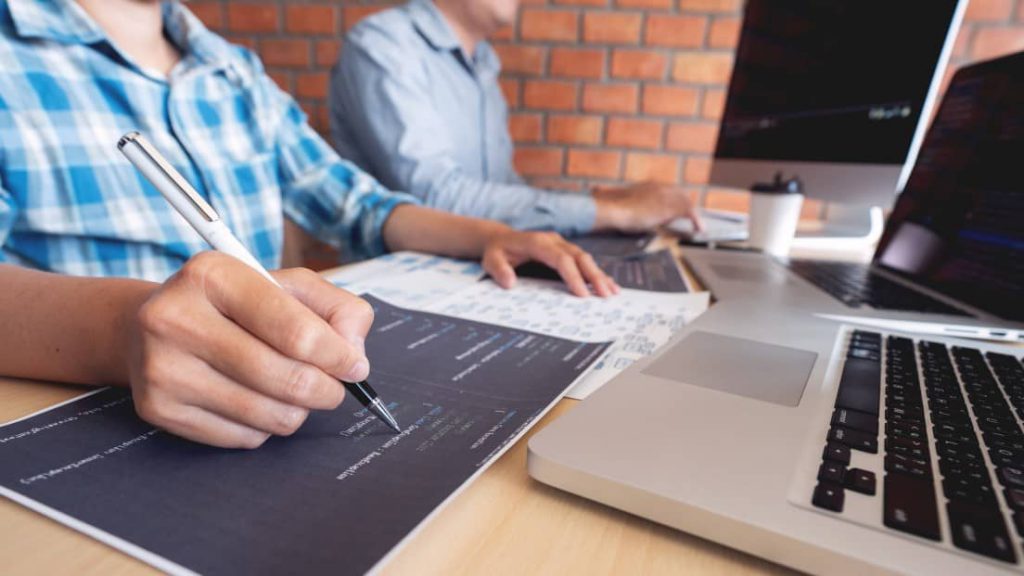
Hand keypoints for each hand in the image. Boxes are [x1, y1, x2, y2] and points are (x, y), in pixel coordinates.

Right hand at [123, 252, 373, 448]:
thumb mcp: (286, 286)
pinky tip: (256, 401)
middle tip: (334, 387)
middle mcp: (177, 318)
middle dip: (326, 389)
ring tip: (295, 391)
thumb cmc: (234, 305)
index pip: (296, 331)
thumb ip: (336, 309)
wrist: (146, 326)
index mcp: (213, 275)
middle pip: (285, 377)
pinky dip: (265, 426)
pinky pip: (244, 437)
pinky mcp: (158, 409)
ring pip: (269, 415)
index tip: (355, 367)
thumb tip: (354, 354)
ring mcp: (163, 368)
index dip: (337, 356)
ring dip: (298, 410)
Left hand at [481, 230, 619, 296]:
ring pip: (585, 258)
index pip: (560, 258)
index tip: (581, 294)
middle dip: (594, 276)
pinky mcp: (566, 251)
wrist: (501, 240)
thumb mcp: (491, 260)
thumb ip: (499, 270)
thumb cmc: (497, 252)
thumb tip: (510, 282)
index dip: (572, 276)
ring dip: (599, 275)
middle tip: (605, 295)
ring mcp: (561, 244)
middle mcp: (553, 241)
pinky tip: (609, 285)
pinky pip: (584, 261)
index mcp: (538, 242)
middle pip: (579, 257)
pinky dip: (597, 273)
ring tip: (612, 293)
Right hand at [592, 181, 702, 232]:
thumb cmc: (607, 208)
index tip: (676, 211)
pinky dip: (696, 220)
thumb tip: (593, 189)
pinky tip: (699, 229)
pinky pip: (689, 211)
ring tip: (698, 226)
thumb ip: (604, 194)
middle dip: (685, 206)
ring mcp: (664, 195)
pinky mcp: (669, 206)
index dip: (673, 201)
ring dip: (692, 215)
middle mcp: (657, 187)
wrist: (612, 211)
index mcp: (645, 186)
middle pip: (679, 195)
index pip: (665, 191)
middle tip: (692, 220)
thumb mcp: (608, 199)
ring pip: (685, 202)